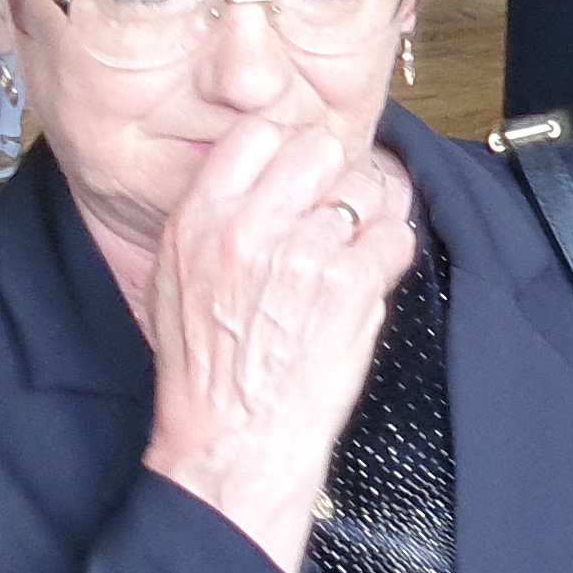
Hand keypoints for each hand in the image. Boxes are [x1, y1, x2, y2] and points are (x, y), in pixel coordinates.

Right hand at [136, 120, 415, 572]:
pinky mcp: (349, 282)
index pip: (257, 134)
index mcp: (198, 221)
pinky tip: (366, 280)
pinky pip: (395, 235)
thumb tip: (270, 171)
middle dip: (336, 176)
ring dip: (370, 216)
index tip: (301, 176)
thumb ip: (217, 218)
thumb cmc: (207, 367)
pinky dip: (391, 254)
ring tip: (350, 253)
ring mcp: (302, 252)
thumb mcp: (177, 279)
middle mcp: (247, 228)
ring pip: (367, 187)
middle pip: (320, 149)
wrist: (233, 437)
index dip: (290, 150)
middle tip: (334, 214)